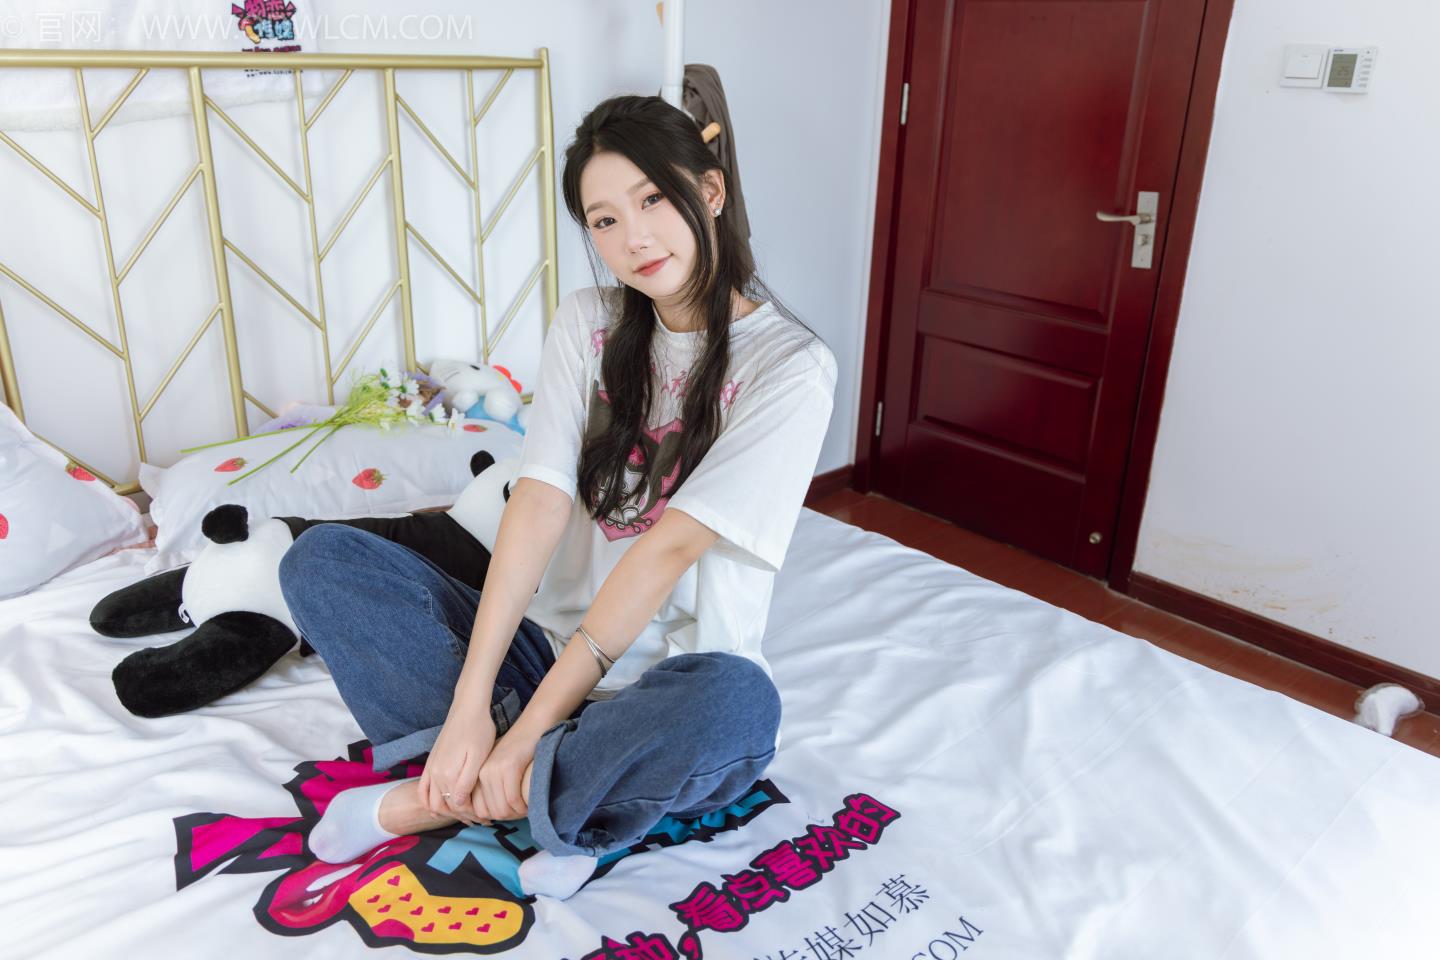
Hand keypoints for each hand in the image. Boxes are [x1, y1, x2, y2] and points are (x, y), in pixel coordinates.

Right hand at [418, 706, 495, 824]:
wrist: (467, 709)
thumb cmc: (479, 730)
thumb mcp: (479, 756)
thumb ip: (467, 781)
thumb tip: (459, 803)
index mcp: (449, 774)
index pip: (458, 806)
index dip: (473, 815)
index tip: (487, 818)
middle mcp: (436, 774)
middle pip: (445, 807)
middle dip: (462, 817)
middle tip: (480, 820)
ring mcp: (431, 769)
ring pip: (433, 802)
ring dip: (447, 813)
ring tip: (465, 816)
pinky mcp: (430, 764)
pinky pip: (422, 790)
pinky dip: (428, 803)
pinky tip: (438, 810)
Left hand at [471, 725, 539, 821]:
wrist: (532, 726)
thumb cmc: (519, 750)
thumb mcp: (500, 768)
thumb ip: (493, 787)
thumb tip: (491, 815)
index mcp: (477, 775)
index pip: (480, 811)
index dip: (496, 818)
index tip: (511, 815)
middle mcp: (482, 773)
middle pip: (491, 813)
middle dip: (509, 818)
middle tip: (521, 814)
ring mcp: (494, 770)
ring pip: (502, 809)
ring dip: (516, 814)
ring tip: (526, 810)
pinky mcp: (509, 767)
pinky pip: (513, 799)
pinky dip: (522, 807)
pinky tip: (529, 805)